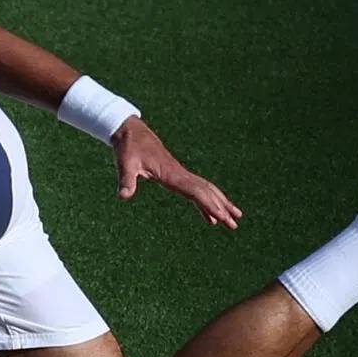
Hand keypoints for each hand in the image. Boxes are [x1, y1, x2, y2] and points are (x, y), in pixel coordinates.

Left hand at [111, 118, 242, 228]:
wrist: (131, 131)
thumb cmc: (128, 147)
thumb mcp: (125, 164)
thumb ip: (126, 180)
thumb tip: (123, 197)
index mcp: (172, 173)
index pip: (195, 191)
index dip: (209, 204)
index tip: (221, 217)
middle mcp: (180, 174)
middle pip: (206, 192)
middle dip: (221, 208)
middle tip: (234, 225)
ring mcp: (180, 174)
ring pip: (205, 190)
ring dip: (219, 204)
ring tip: (232, 220)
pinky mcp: (176, 175)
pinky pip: (195, 190)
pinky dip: (204, 203)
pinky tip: (209, 217)